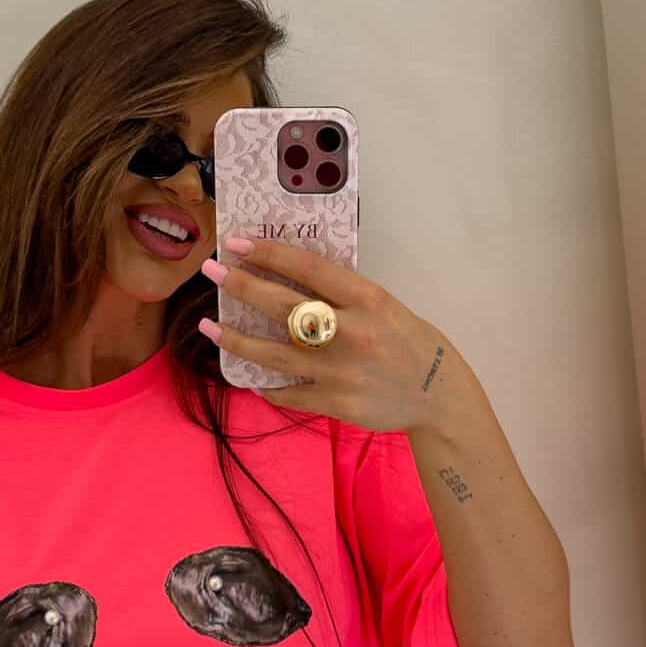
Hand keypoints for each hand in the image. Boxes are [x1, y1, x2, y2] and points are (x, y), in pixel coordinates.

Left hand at [198, 233, 474, 433]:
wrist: (438, 395)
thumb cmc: (408, 340)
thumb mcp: (383, 305)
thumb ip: (342, 293)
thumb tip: (288, 276)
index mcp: (367, 299)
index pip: (308, 269)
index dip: (269, 254)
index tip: (238, 243)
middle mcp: (351, 332)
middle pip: (282, 307)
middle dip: (241, 286)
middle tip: (211, 271)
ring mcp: (340, 371)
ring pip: (273, 354)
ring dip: (235, 338)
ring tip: (208, 325)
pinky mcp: (335, 403)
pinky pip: (289, 392)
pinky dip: (266, 384)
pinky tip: (247, 375)